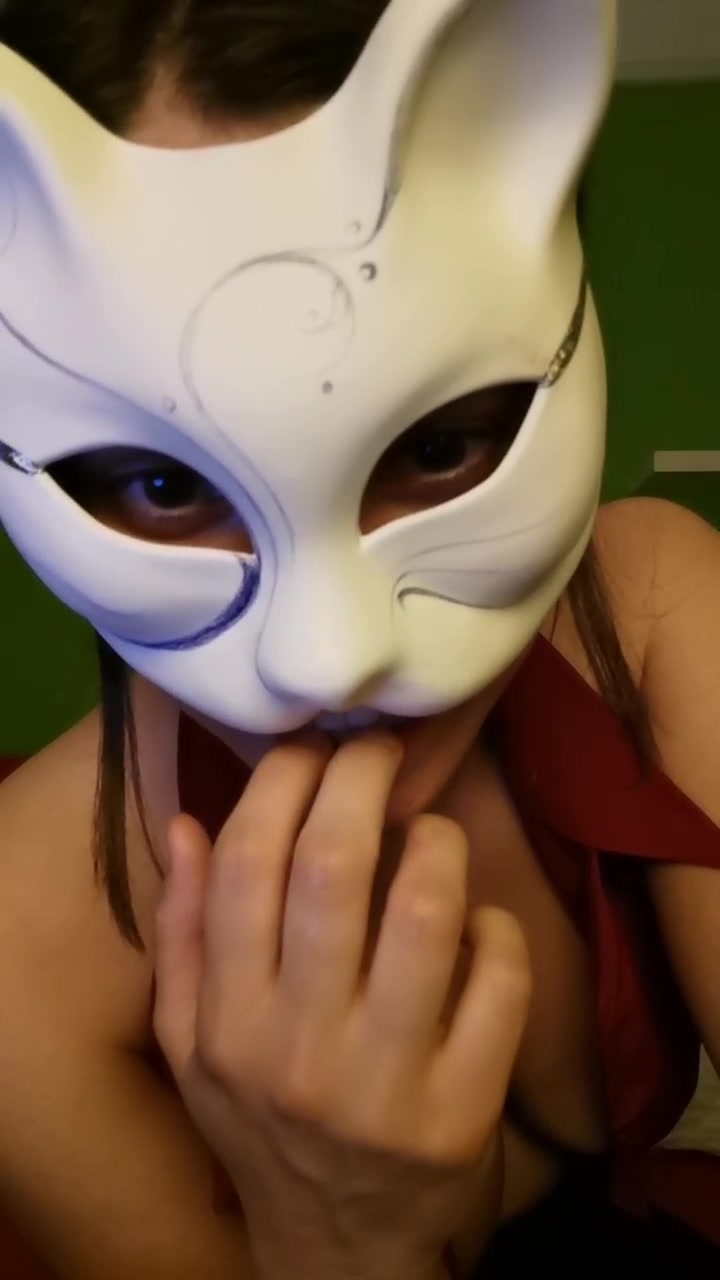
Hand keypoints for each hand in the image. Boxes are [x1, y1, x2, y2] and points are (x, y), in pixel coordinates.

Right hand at [154, 732, 530, 1278]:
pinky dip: (496, 930)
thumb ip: (183, 934)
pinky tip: (478, 924)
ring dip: (436, 845)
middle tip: (381, 751)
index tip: (311, 746)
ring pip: (422, 912)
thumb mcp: (193, 1044)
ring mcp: (383, 1083)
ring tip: (431, 833)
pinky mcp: (461, 1110)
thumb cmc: (262, 1122)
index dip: (282, 782)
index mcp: (225, 1020)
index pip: (246, 865)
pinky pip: (497, 982)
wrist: (339, 1246)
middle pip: (332, 868)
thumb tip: (190, 821)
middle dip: (361, 781)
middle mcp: (297, 1048)